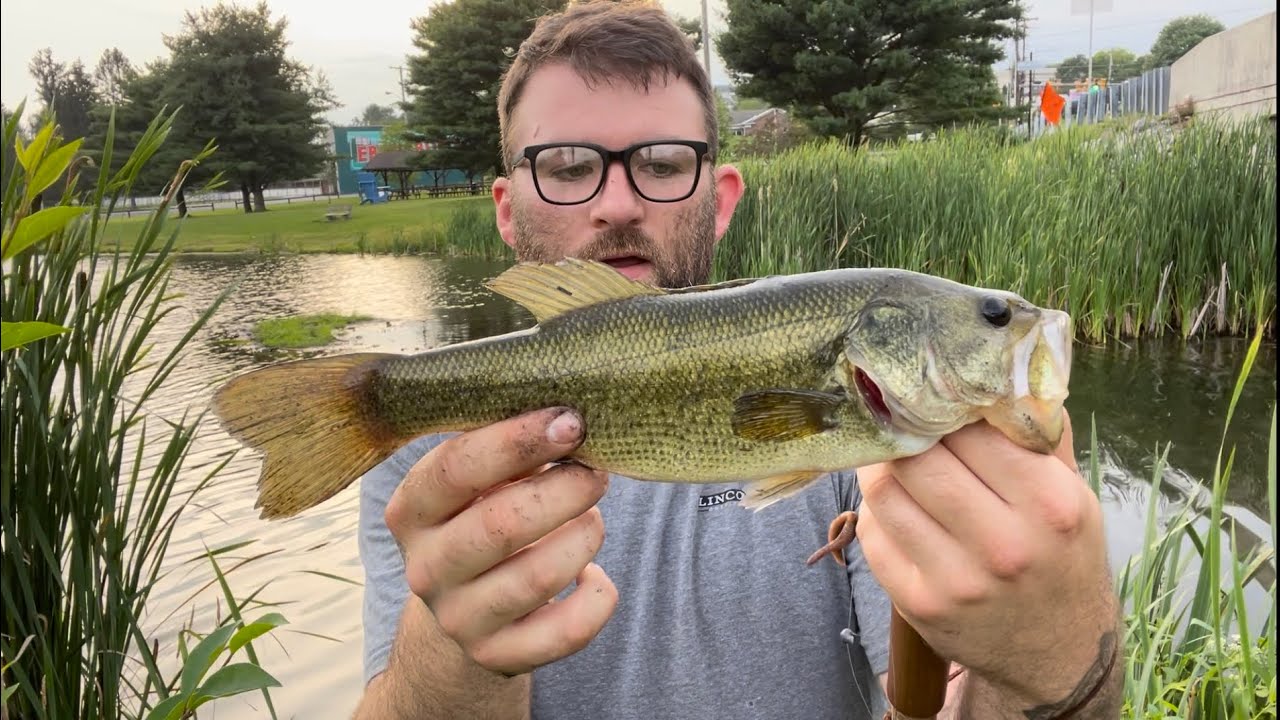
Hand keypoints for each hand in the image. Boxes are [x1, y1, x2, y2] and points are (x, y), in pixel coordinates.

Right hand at [383, 407, 617, 676]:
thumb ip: (509, 449)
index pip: (457, 467)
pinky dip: (597, 598)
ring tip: (592, 518)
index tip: (571, 421)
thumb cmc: (483, 518)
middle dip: (564, 490)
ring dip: (583, 537)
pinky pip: (565, 632)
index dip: (519, 440)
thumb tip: (568, 415)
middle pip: (501, 525)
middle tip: (597, 471)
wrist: (467, 611)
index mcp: (413, 510)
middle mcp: (426, 568)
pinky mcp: (498, 657)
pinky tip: (594, 576)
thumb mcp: (478, 482)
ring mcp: (459, 619)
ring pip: (537, 578)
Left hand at [856, 411, 1118, 704]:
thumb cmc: (1061, 557)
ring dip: (879, 467)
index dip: (940, 406)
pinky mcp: (920, 605)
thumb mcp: (1071, 493)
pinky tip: (894, 504)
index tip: (926, 394)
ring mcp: (959, 580)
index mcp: (1051, 504)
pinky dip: (876, 511)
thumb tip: (1001, 363)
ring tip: (890, 457)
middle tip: (895, 420)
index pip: (971, 429)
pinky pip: (874, 535)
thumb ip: (1037, 432)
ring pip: (885, 493)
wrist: (1059, 652)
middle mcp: (1006, 545)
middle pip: (918, 458)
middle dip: (900, 433)